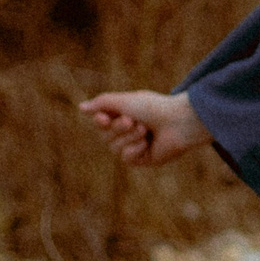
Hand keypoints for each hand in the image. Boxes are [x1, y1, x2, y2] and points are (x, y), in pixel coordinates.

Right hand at [80, 89, 209, 168]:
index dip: (100, 121)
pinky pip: (126, 158)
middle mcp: (127, 131)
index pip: (100, 122)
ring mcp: (134, 146)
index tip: (104, 118)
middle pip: (104, 137)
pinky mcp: (143, 159)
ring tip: (145, 130)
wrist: (178, 121)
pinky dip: (135, 149)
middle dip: (118, 128)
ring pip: (114, 148)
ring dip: (129, 137)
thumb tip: (81, 107)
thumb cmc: (154, 107)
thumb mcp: (125, 101)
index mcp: (123, 115)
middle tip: (133, 120)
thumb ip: (102, 103)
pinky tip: (148, 143)